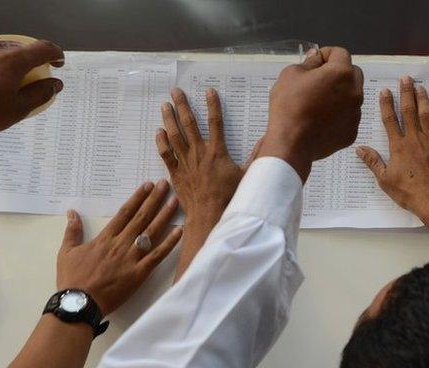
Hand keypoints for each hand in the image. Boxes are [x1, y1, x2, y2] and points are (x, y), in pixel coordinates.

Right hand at [56, 181, 181, 315]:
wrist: (79, 303)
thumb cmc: (72, 279)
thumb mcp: (67, 252)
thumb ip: (72, 231)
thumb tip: (72, 212)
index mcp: (105, 238)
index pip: (125, 212)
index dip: (138, 198)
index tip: (148, 186)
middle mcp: (121, 244)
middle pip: (141, 217)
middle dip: (154, 199)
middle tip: (165, 185)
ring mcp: (131, 258)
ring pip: (151, 232)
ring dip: (165, 216)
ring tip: (175, 201)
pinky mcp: (140, 273)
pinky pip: (157, 256)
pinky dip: (169, 244)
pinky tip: (180, 231)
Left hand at [156, 87, 249, 280]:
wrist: (209, 216)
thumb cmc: (230, 198)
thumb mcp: (248, 176)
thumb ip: (257, 156)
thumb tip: (269, 140)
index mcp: (217, 152)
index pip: (215, 122)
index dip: (212, 105)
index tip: (209, 91)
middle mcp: (199, 153)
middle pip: (189, 123)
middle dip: (182, 105)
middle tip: (176, 91)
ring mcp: (186, 163)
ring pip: (174, 135)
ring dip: (169, 118)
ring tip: (164, 105)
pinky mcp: (176, 174)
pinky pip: (166, 154)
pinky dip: (162, 142)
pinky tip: (159, 131)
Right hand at [258, 46, 363, 180]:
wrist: (291, 143)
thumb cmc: (289, 107)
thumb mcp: (291, 74)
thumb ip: (309, 62)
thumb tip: (316, 57)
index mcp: (341, 73)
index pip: (340, 53)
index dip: (326, 54)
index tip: (316, 61)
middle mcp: (355, 92)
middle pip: (352, 73)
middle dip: (338, 72)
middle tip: (319, 80)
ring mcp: (355, 113)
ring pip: (352, 95)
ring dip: (340, 94)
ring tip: (318, 102)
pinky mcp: (352, 131)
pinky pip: (349, 116)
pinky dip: (339, 114)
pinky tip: (321, 118)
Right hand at [358, 78, 428, 282]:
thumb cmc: (409, 193)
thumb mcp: (385, 180)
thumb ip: (373, 162)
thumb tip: (359, 148)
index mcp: (398, 146)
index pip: (390, 120)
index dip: (387, 104)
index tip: (385, 91)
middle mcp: (414, 138)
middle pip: (409, 111)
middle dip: (406, 93)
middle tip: (405, 78)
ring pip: (426, 114)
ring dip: (422, 98)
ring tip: (419, 86)